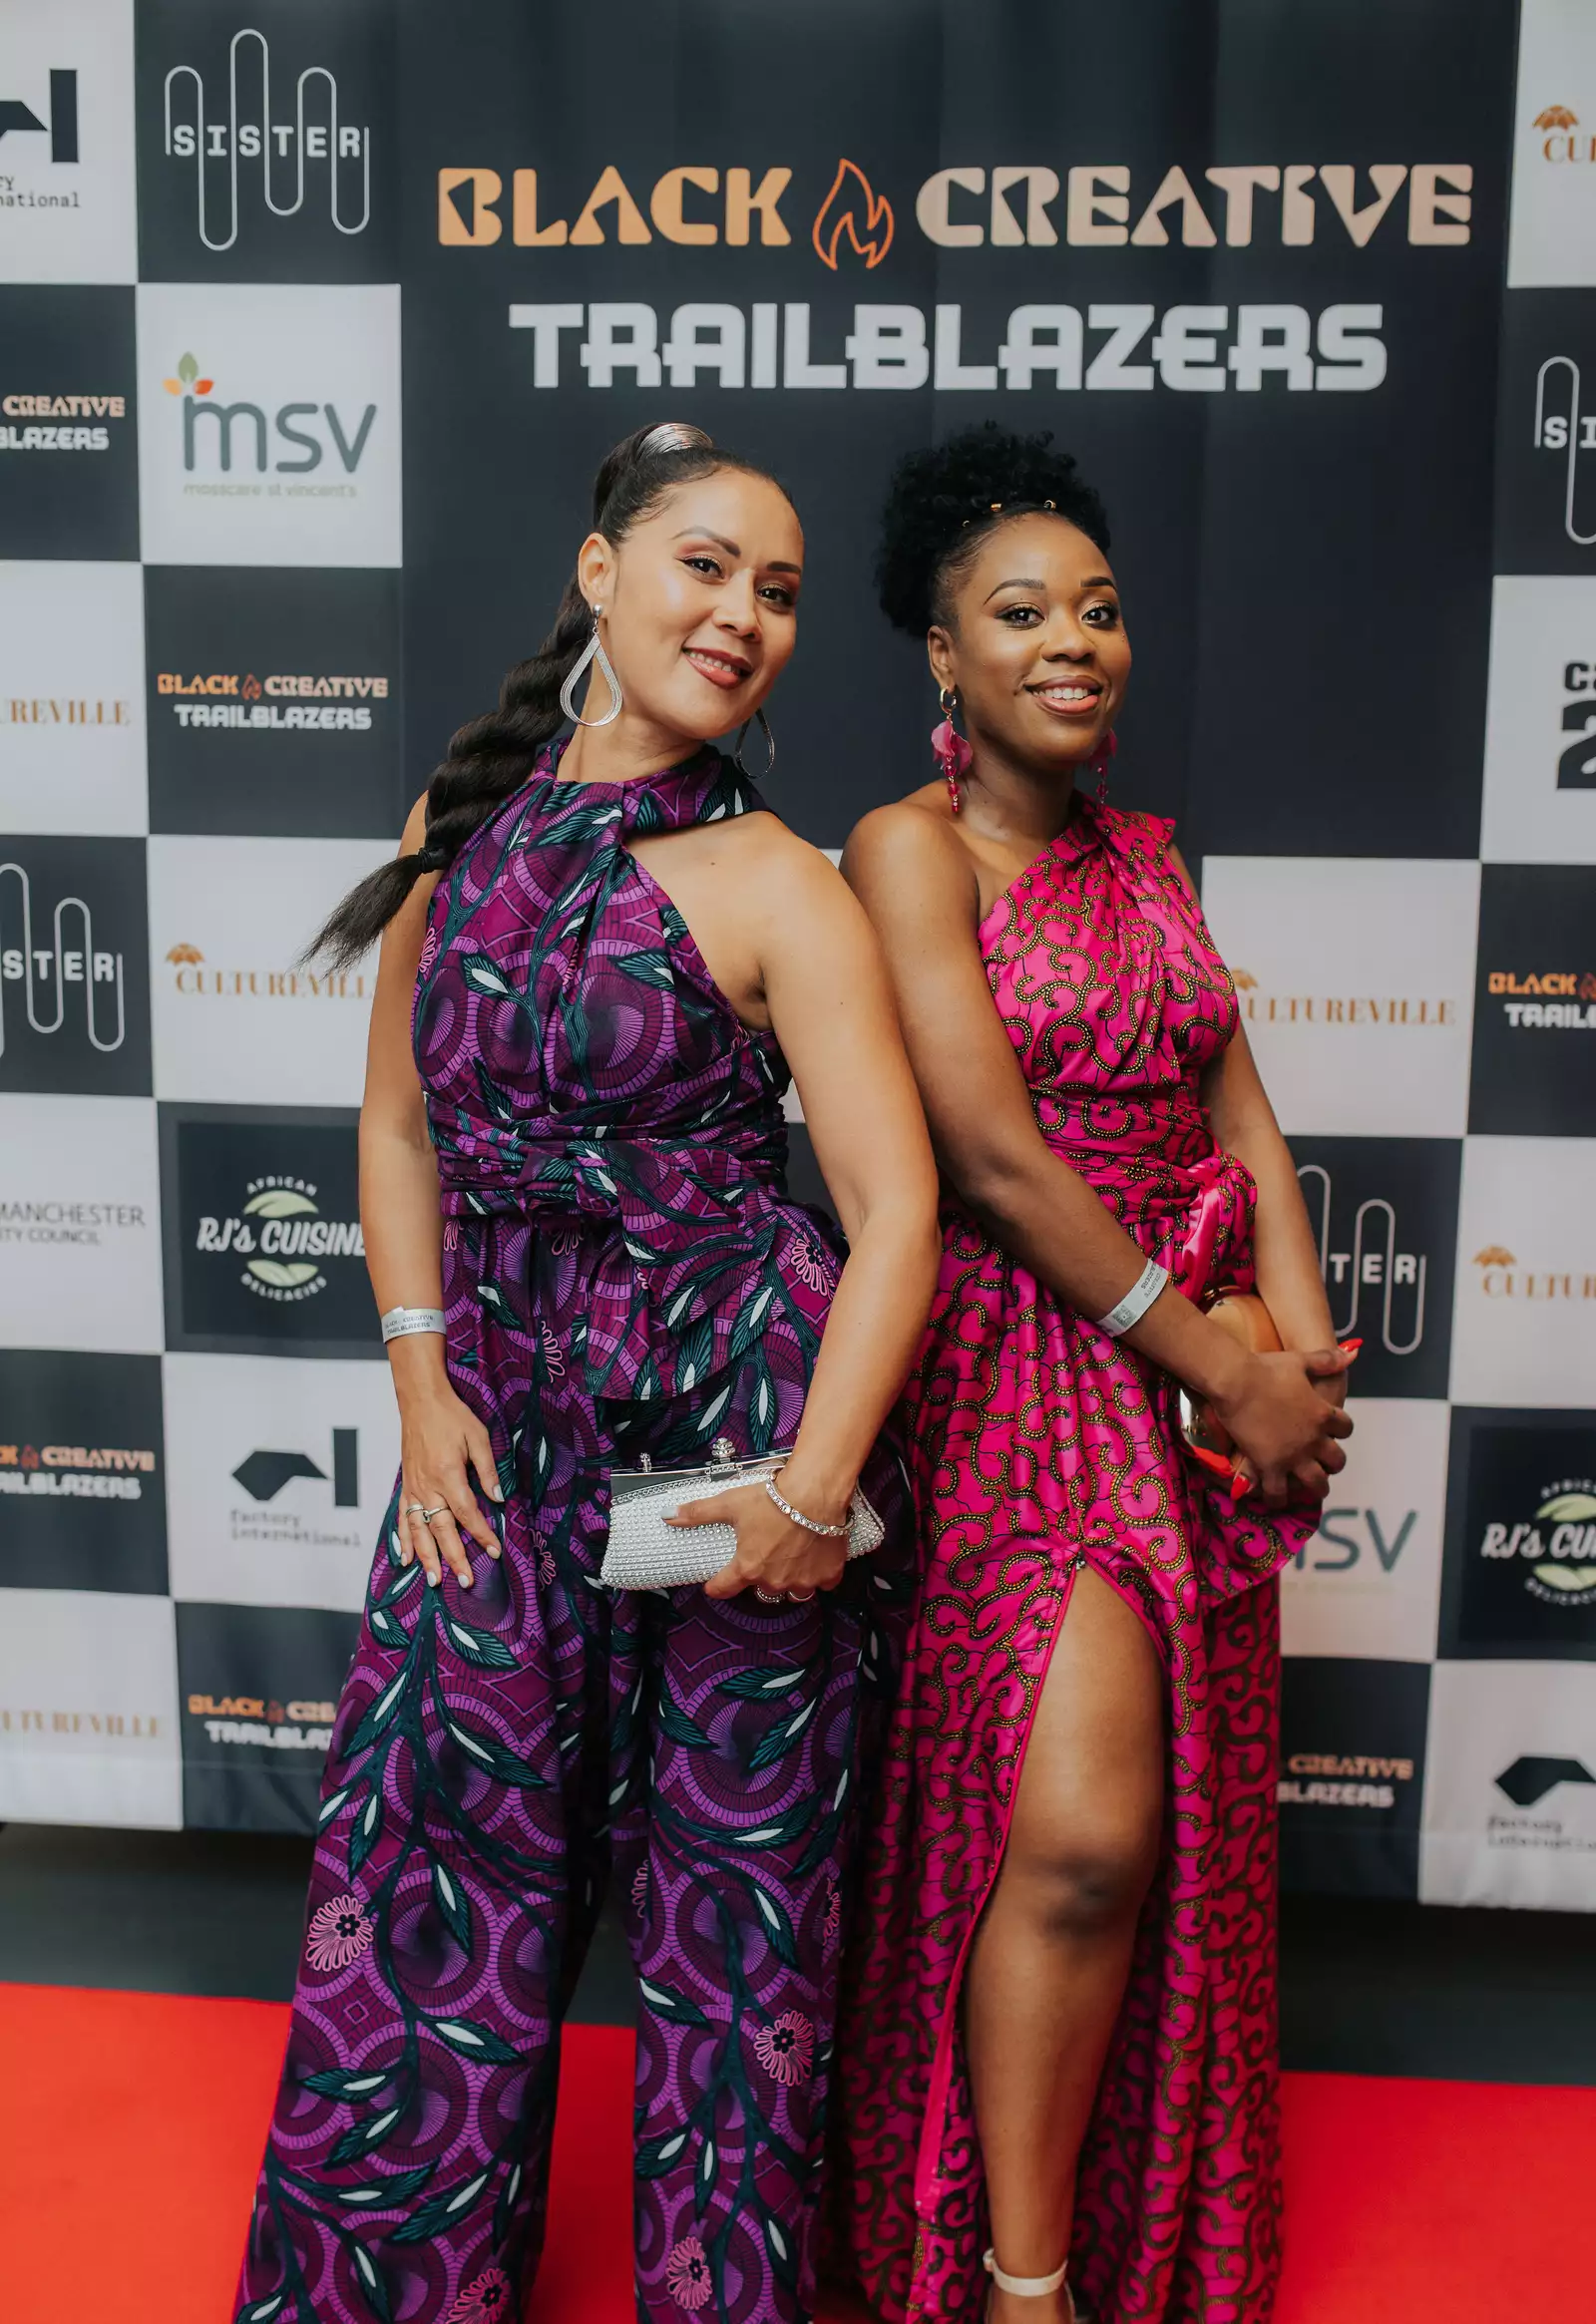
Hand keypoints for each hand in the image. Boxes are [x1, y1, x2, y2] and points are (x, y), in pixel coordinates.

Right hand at [396, 1382, 502, 1588]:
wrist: (420, 1402)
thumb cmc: (452, 1417)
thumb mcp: (478, 1437)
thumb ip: (488, 1469)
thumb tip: (498, 1497)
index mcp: (448, 1475)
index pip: (467, 1513)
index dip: (482, 1534)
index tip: (495, 1550)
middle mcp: (427, 1486)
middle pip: (441, 1530)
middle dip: (455, 1557)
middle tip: (465, 1581)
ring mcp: (413, 1488)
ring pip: (418, 1531)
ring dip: (427, 1557)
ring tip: (434, 1580)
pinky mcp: (406, 1486)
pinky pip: (402, 1518)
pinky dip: (404, 1540)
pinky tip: (406, 1559)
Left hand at [668, 1476, 847, 1602]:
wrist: (815, 1494)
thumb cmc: (772, 1499)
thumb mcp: (730, 1504)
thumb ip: (698, 1513)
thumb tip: (668, 1516)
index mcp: (747, 1568)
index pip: (724, 1588)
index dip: (716, 1587)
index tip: (714, 1586)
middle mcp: (773, 1580)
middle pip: (761, 1590)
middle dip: (758, 1578)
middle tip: (760, 1560)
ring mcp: (802, 1580)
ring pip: (791, 1591)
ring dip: (787, 1582)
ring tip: (787, 1565)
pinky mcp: (827, 1574)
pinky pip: (822, 1584)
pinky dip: (819, 1576)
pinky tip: (816, 1562)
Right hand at [1211, 1345, 1355, 1507]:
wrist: (1237, 1382)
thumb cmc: (1267, 1368)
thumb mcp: (1301, 1361)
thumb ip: (1326, 1360)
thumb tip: (1351, 1354)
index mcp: (1323, 1413)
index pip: (1346, 1428)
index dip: (1341, 1430)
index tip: (1332, 1431)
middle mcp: (1314, 1439)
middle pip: (1336, 1461)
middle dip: (1331, 1464)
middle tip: (1321, 1464)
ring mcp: (1293, 1456)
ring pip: (1315, 1484)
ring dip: (1314, 1488)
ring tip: (1306, 1490)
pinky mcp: (1270, 1467)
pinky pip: (1279, 1493)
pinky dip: (1279, 1499)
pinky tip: (1276, 1499)